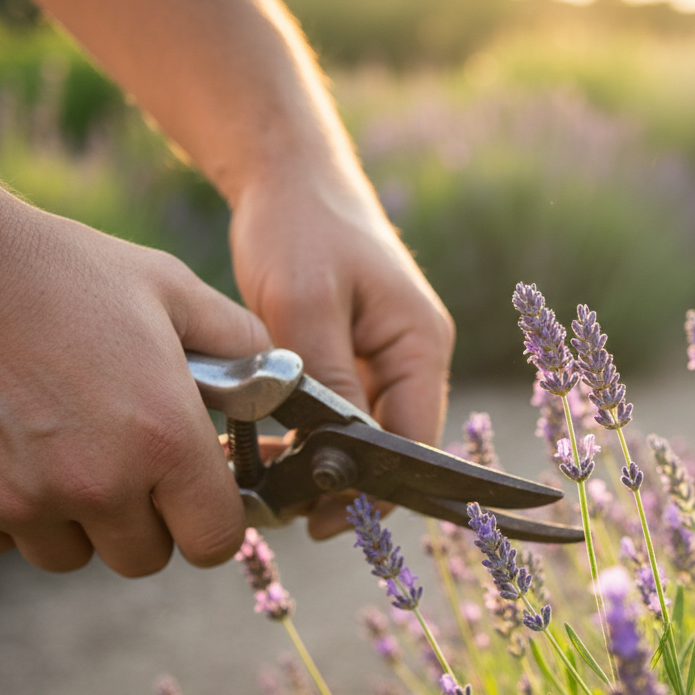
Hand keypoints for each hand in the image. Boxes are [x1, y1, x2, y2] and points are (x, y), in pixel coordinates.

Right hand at [0, 193, 270, 576]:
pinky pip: (3, 540)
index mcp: (164, 438)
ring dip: (75, 518)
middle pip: (143, 557)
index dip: (211, 522)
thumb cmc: (61, 271)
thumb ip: (240, 344)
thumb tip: (278, 381)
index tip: (196, 498)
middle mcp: (98, 484)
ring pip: (72, 554)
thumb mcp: (173, 290)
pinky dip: (9, 508)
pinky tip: (6, 441)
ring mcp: (22, 502)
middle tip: (126, 461)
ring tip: (62, 442)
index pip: (214, 541)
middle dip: (145, 519)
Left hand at [229, 161, 454, 538]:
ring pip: (367, 433)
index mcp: (420, 343)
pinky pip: (345, 412)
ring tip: (276, 489)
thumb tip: (338, 459)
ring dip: (328, 462)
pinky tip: (274, 452)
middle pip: (395, 445)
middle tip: (289, 513)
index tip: (326, 520)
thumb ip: (327, 381)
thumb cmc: (300, 227)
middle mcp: (414, 356)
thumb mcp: (304, 304)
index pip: (416, 441)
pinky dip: (315, 435)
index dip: (378, 488)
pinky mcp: (354, 354)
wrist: (286, 175)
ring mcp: (385, 356)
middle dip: (349, 483)